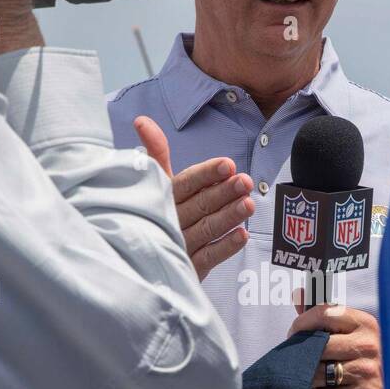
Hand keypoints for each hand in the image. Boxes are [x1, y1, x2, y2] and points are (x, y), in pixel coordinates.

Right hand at [135, 116, 254, 278]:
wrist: (140, 258)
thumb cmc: (158, 212)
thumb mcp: (156, 182)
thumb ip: (156, 153)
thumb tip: (142, 120)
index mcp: (162, 197)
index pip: (185, 184)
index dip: (205, 174)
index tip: (227, 165)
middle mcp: (169, 221)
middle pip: (200, 205)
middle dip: (223, 192)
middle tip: (246, 181)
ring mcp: (180, 245)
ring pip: (207, 229)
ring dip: (229, 216)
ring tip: (249, 204)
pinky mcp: (189, 267)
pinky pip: (209, 257)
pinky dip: (226, 247)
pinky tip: (243, 235)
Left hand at [287, 297, 383, 388]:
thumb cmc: (363, 362)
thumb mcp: (347, 334)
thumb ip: (322, 315)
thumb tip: (298, 293)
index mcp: (366, 323)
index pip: (325, 312)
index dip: (302, 323)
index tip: (293, 333)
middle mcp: (370, 344)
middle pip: (319, 345)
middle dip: (302, 355)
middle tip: (298, 362)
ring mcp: (369, 369)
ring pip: (319, 371)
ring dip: (311, 378)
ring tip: (317, 379)